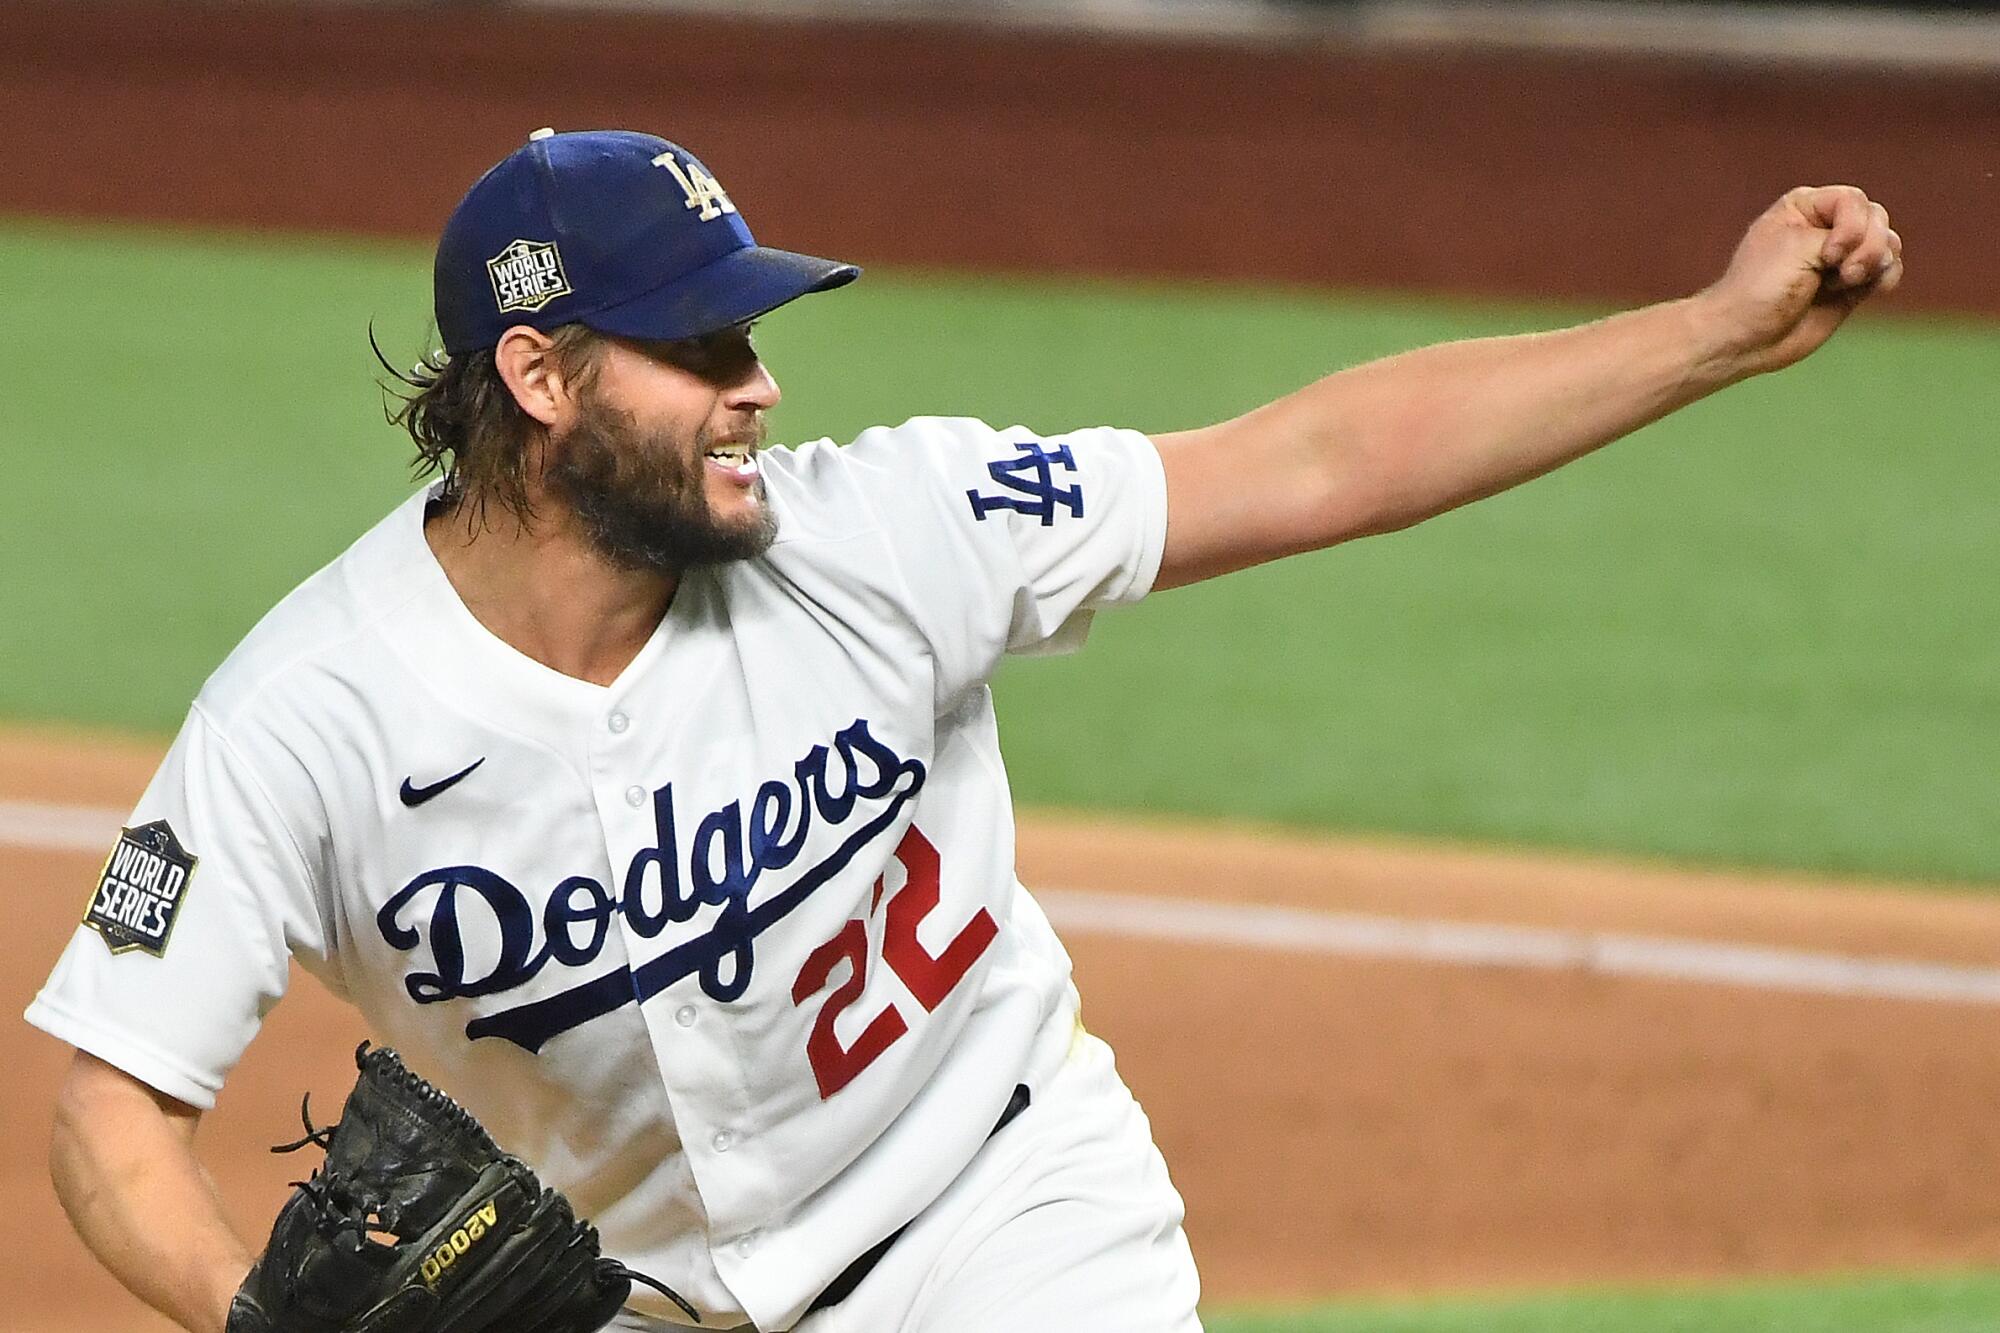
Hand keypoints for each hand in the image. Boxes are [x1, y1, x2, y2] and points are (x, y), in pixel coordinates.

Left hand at [1696, 184, 1902, 377]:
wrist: (1745, 336)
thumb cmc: (1761, 287)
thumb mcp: (1800, 245)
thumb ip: (1847, 234)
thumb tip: (1885, 249)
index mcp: (1803, 208)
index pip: (1854, 200)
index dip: (1852, 226)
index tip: (1826, 255)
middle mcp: (1824, 228)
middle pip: (1876, 218)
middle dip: (1868, 245)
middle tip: (1842, 273)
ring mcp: (1840, 258)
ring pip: (1888, 243)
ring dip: (1875, 262)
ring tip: (1845, 282)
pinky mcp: (1852, 286)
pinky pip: (1888, 270)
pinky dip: (1885, 277)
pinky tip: (1862, 290)